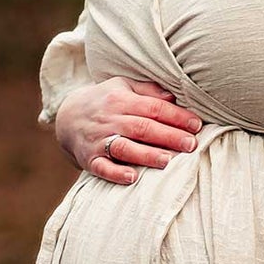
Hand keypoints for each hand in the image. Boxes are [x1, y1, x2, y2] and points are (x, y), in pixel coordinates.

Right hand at [55, 77, 203, 183]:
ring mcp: (98, 140)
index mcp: (121, 100)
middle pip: (142, 127)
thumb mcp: (123, 86)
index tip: (197, 125)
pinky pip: (102, 167)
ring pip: (124, 147)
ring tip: (167, 161)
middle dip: (169, 136)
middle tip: (191, 145)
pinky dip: (116, 173)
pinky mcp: (89, 159)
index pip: (153, 108)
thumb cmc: (105, 101)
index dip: (176, 116)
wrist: (67, 117)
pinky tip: (132, 177)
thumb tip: (174, 96)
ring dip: (146, 155)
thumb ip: (148, 90)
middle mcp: (110, 119)